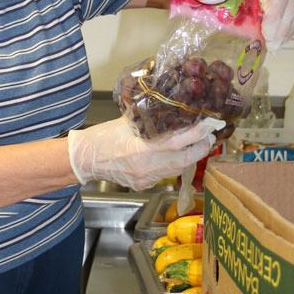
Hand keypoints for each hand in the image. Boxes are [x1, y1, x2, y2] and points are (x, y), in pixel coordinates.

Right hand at [67, 116, 223, 190]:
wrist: (85, 160)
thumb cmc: (102, 137)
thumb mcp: (127, 122)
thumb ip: (149, 118)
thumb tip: (170, 108)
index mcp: (143, 149)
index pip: (179, 142)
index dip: (197, 134)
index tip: (209, 126)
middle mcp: (148, 167)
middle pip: (185, 161)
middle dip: (200, 148)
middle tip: (208, 137)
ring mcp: (146, 179)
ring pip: (176, 169)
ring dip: (188, 157)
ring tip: (194, 144)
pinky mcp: (144, 185)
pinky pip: (164, 175)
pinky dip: (172, 164)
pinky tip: (172, 156)